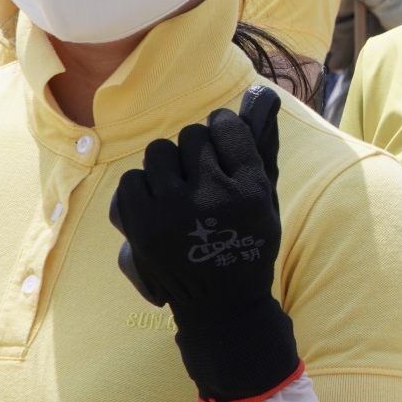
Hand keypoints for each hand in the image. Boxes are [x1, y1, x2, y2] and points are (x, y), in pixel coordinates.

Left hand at [109, 87, 302, 401]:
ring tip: (177, 190)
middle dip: (195, 152)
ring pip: (159, 151)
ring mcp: (174, 213)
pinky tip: (158, 206)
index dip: (222, 131)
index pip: (226, 126)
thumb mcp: (268, 201)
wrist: (220, 307)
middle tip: (200, 177)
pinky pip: (132, 179)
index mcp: (250, 189)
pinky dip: (143, 189)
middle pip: (191, 135)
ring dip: (168, 167)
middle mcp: (213, 198)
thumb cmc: (247, 246)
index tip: (221, 146)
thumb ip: (262, 150)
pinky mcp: (142, 227)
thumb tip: (257, 95)